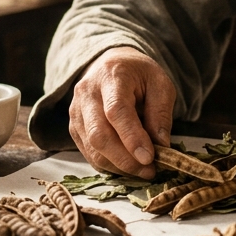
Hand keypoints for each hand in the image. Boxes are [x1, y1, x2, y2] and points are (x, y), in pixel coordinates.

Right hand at [68, 46, 176, 178]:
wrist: (112, 65)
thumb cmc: (139, 74)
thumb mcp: (160, 84)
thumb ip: (161, 114)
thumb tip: (161, 146)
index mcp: (111, 76)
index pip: (116, 111)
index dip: (131, 137)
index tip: (149, 158)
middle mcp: (87, 93)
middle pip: (99, 134)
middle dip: (125, 159)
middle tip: (149, 171)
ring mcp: (76, 111)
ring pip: (92, 148)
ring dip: (118, 166)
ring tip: (142, 170)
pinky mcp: (74, 127)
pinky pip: (88, 153)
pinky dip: (109, 165)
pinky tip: (127, 166)